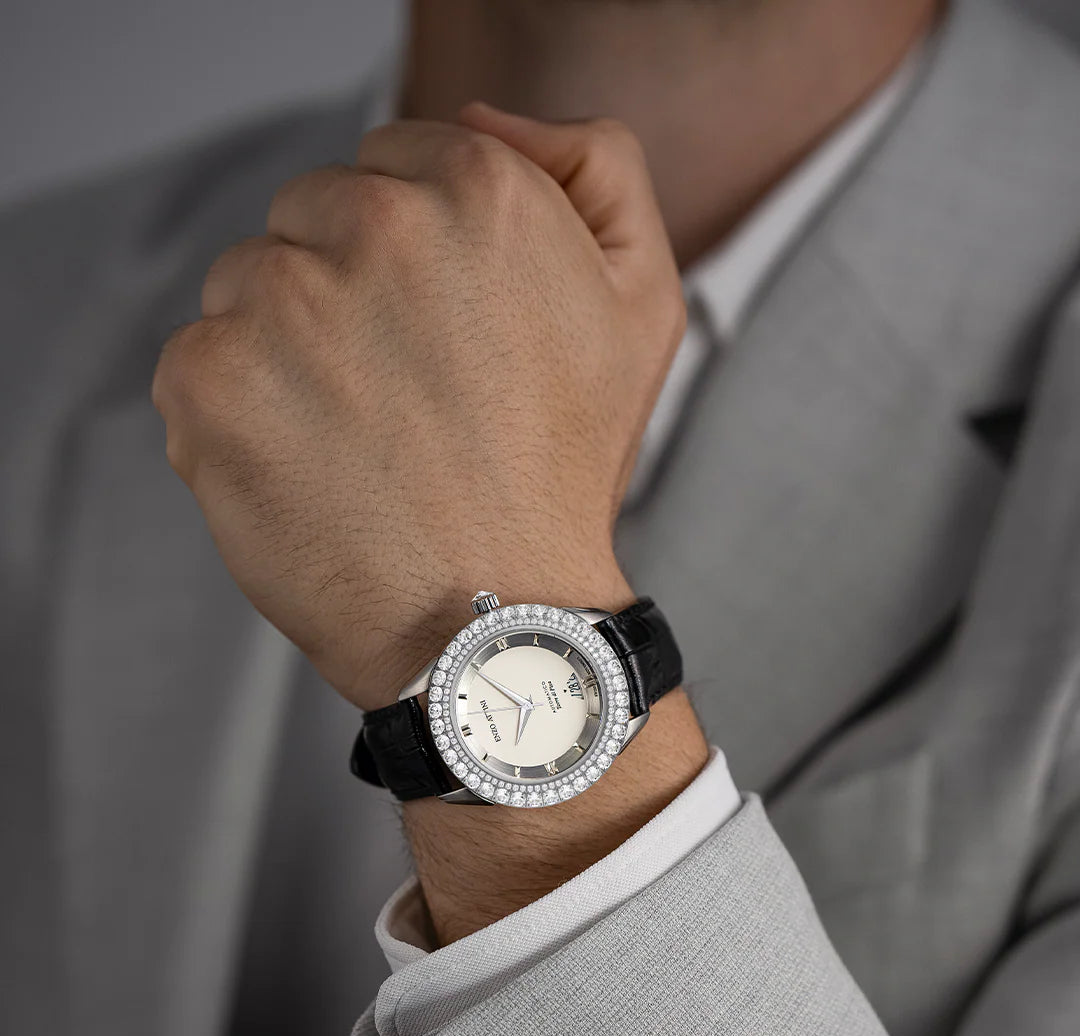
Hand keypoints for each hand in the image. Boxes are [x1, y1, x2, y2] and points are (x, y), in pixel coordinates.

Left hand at [152, 103, 686, 709]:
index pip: (389, 165)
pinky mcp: (210, 380)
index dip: (410, 258)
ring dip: (282, 349)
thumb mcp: (641, 303)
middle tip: (400, 400)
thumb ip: (592, 168)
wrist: (492, 621)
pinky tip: (304, 472)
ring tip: (354, 442)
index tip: (436, 339)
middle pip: (308, 216)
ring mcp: (280, 301)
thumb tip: (481, 119)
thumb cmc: (562, 476)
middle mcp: (375, 225)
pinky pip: (196, 363)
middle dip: (342, 292)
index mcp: (476, 187)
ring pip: (245, 285)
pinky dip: (235, 417)